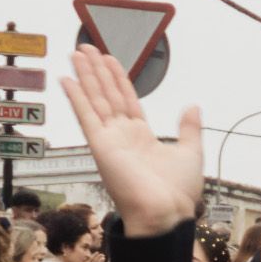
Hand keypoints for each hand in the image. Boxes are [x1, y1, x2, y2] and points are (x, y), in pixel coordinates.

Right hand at [63, 42, 203, 236]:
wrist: (165, 214)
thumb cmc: (177, 193)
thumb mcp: (191, 152)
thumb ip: (189, 129)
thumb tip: (193, 107)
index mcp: (142, 137)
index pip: (126, 99)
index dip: (117, 78)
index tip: (109, 59)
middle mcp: (122, 136)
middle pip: (106, 94)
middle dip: (96, 70)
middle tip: (85, 48)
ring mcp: (110, 140)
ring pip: (95, 99)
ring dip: (85, 75)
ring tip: (77, 53)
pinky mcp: (101, 146)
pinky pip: (86, 116)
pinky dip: (76, 97)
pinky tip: (67, 80)